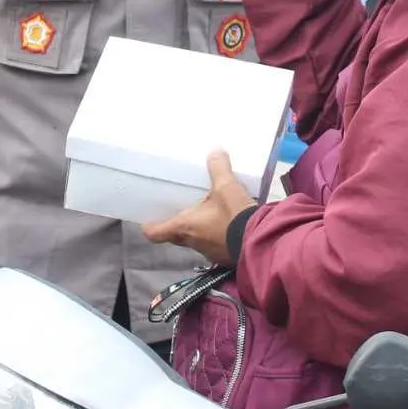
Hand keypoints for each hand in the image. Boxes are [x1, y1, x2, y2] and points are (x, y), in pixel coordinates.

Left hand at [141, 152, 257, 266]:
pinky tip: (226, 225)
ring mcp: (210, 253)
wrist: (261, 242)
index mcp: (185, 227)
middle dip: (177, 225)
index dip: (150, 227)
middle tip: (179, 211)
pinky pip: (215, 245)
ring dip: (199, 231)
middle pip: (176, 237)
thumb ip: (218, 168)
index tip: (147, 222)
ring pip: (196, 241)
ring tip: (206, 215)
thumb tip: (214, 150)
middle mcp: (193, 243)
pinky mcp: (226, 258)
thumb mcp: (226, 187)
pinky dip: (216, 236)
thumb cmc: (234, 216)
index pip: (156, 233)